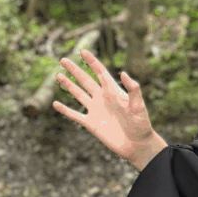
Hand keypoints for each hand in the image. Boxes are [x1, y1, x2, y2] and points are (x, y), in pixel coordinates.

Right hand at [53, 49, 162, 164]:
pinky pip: (75, 115)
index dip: (92, 62)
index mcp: (114, 91)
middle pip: (85, 80)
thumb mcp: (139, 106)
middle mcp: (103, 98)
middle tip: (63, 59)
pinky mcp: (91, 124)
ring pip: (78, 94)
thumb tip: (123, 73)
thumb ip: (133, 90)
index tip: (83, 51)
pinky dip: (65, 110)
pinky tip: (56, 104)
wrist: (137, 145)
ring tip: (58, 75)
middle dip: (74, 70)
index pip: (100, 72)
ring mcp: (96, 110)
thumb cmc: (141, 124)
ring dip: (68, 85)